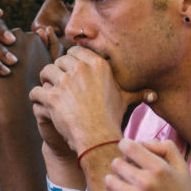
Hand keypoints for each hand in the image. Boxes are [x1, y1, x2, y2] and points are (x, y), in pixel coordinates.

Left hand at [32, 46, 141, 160]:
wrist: (99, 138)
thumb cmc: (112, 118)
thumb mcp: (125, 101)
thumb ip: (136, 93)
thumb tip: (154, 95)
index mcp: (98, 65)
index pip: (75, 52)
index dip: (70, 62)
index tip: (70, 72)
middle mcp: (81, 69)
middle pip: (59, 61)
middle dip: (57, 71)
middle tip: (59, 84)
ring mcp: (65, 82)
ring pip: (45, 72)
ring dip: (45, 82)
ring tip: (49, 92)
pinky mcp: (52, 97)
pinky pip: (36, 91)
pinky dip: (37, 98)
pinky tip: (42, 105)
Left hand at [101, 140, 190, 190]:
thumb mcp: (183, 168)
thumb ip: (166, 148)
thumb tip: (143, 142)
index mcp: (159, 168)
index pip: (128, 146)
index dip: (125, 147)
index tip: (129, 154)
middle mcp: (147, 183)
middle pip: (116, 163)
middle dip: (121, 166)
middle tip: (128, 174)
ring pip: (110, 181)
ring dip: (114, 182)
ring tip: (121, 187)